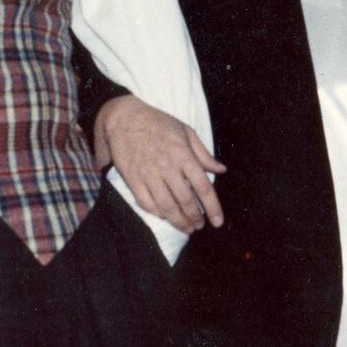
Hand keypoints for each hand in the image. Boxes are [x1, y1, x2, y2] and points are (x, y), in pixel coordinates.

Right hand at [97, 94, 225, 232]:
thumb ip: (203, 154)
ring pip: (167, 207)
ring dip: (179, 222)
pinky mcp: (133, 180)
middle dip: (195, 218)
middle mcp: (167, 167)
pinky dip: (158, 214)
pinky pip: (147, 204)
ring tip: (187, 228)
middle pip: (186, 201)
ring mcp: (149, 174)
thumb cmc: (158, 123)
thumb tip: (221, 170)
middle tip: (199, 226)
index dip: (213, 207)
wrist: (124, 118)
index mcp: (183, 155)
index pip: (203, 187)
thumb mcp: (186, 131)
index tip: (218, 221)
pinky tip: (166, 216)